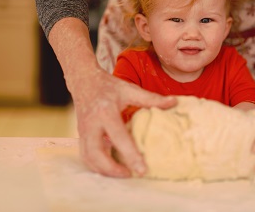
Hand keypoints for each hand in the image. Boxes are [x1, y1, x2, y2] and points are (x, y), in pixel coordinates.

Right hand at [47, 17, 176, 177]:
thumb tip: (174, 102)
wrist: (84, 81)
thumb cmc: (108, 86)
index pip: (118, 137)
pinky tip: (111, 167)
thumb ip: (151, 98)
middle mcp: (91, 124)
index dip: (130, 154)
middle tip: (130, 174)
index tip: (141, 169)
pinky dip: (96, 166)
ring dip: (103, 170)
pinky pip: (85, 155)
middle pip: (96, 154)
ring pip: (88, 158)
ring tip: (123, 173)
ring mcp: (83, 131)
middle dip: (111, 169)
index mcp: (105, 112)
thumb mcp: (130, 89)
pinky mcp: (80, 135)